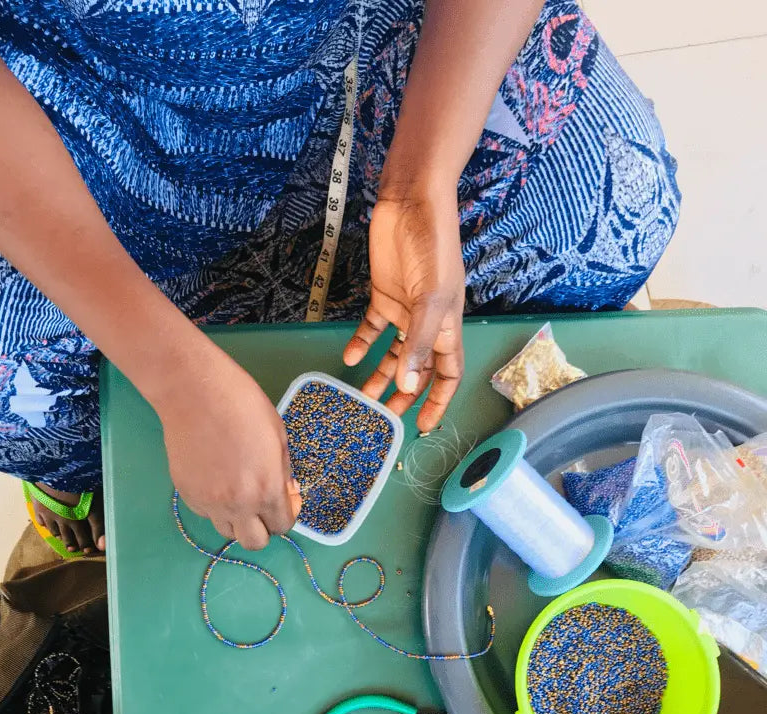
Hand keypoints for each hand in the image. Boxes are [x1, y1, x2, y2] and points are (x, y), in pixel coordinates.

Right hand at [157, 341, 300, 549]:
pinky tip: (216, 478)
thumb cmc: (243, 405)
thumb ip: (283, 472)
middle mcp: (238, 505)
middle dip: (263, 528)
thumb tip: (285, 492)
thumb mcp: (278, 436)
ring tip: (237, 492)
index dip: (286, 514)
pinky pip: (206, 513)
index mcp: (266, 490)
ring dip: (238, 520)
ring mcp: (209, 502)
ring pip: (227, 532)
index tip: (284, 499)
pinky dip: (215, 505)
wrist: (193, 392)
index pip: (282, 526)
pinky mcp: (187, 494)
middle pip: (254, 543)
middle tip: (262, 505)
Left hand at [343, 190, 464, 430]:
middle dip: (405, 395)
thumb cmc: (432, 246)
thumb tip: (410, 385)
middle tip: (385, 418)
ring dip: (380, 375)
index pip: (448, 374)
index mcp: (448, 326)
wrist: (411, 202)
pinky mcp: (383, 295)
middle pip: (418, 369)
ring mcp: (405, 310)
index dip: (438, 401)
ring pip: (394, 354)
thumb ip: (419, 343)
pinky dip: (362, 344)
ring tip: (362, 397)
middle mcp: (428, 323)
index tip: (425, 426)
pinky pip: (373, 329)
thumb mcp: (429, 299)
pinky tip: (349, 358)